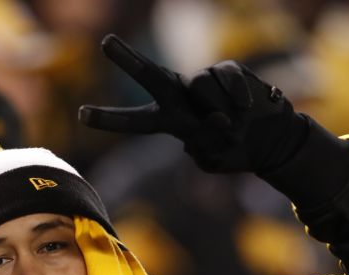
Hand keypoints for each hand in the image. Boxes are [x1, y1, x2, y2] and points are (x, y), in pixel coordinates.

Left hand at [79, 34, 306, 174]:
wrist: (268, 138)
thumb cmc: (232, 149)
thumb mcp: (213, 158)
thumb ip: (207, 144)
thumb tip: (215, 121)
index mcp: (169, 120)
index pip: (134, 121)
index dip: (108, 119)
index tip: (81, 114)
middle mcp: (180, 96)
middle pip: (150, 75)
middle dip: (128, 60)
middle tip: (105, 42)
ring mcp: (202, 81)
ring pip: (199, 88)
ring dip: (219, 110)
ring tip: (233, 124)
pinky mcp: (226, 69)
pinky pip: (224, 78)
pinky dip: (236, 98)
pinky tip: (245, 108)